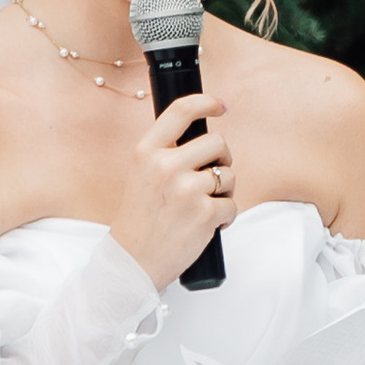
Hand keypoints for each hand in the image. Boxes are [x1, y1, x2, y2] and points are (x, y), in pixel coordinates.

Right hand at [111, 91, 234, 287]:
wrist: (132, 261)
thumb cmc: (140, 219)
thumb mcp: (141, 175)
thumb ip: (165, 153)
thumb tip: (202, 136)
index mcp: (146, 152)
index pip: (180, 112)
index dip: (206, 103)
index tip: (221, 106)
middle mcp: (165, 165)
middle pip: (217, 143)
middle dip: (221, 160)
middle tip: (211, 178)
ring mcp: (186, 189)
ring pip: (228, 175)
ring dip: (224, 190)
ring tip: (204, 206)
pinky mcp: (204, 213)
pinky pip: (232, 205)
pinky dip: (225, 217)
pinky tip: (207, 225)